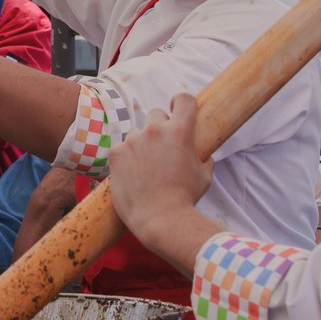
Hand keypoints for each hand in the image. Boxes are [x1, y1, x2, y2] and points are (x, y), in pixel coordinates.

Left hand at [109, 94, 211, 240]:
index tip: (176, 107)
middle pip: (156, 114)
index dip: (182, 102)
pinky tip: (132, 175)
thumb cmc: (185, 199)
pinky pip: (121, 148)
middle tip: (161, 148)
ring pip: (136, 132)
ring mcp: (133, 140)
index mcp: (180, 132)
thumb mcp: (204, 176)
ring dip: (141, 143)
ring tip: (145, 168)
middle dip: (159, 127)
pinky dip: (125, 158)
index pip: (184, 99)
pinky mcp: (115, 153)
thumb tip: (205, 155)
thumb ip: (203, 158)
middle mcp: (155, 130)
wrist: (159, 219)